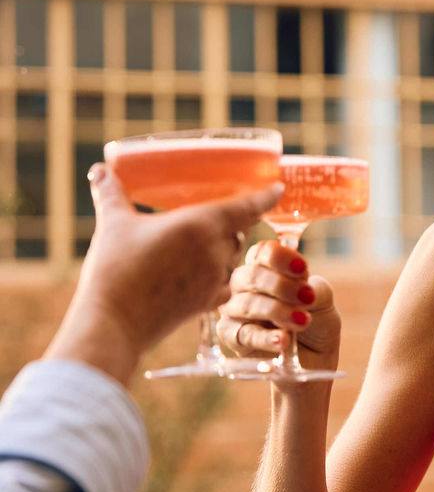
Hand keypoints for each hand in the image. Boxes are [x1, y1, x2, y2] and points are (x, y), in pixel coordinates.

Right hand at [44, 163, 283, 384]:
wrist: (112, 322)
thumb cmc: (115, 269)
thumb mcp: (113, 225)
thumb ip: (111, 194)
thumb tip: (97, 169)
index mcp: (202, 223)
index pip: (247, 206)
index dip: (264, 197)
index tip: (278, 188)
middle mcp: (216, 249)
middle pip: (240, 231)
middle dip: (236, 223)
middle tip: (229, 215)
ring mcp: (215, 278)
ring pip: (234, 258)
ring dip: (227, 250)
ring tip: (209, 245)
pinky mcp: (208, 302)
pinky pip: (227, 285)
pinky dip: (222, 278)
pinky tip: (206, 276)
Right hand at [217, 241, 340, 372]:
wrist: (316, 357)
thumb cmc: (315, 320)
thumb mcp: (322, 299)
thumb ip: (313, 288)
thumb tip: (301, 287)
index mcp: (265, 267)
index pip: (262, 252)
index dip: (280, 257)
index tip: (302, 269)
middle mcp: (245, 285)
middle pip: (251, 275)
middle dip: (281, 285)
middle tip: (306, 298)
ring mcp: (235, 311)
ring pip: (246, 304)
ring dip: (277, 311)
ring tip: (302, 321)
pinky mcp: (232, 338)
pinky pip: (243, 334)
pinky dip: (264, 337)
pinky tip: (282, 340)